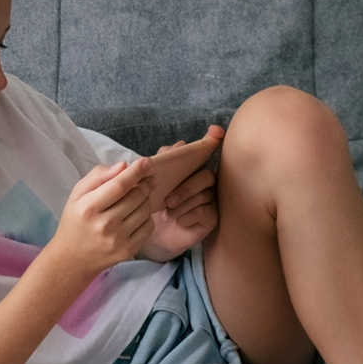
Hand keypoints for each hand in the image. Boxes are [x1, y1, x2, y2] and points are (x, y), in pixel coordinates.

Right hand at [42, 160, 156, 279]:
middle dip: (145, 183)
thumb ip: (98, 176)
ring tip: (139, 197)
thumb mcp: (77, 194)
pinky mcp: (128, 251)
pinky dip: (146, 217)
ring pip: (145, 210)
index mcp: (88, 208)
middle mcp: (104, 225)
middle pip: (136, 197)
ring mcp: (117, 240)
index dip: (135, 172)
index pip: (119, 185)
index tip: (146, 162)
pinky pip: (148, 227)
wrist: (73, 258)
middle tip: (147, 179)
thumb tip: (123, 165)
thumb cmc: (76, 221)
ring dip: (146, 199)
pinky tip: (137, 214)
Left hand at [134, 126, 223, 260]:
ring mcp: (210, 198)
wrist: (152, 232)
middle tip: (168, 200)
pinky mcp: (212, 216)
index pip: (206, 148)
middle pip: (206, 176)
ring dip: (183, 204)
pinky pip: (205, 211)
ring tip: (168, 213)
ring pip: (204, 195)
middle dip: (186, 188)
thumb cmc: (151, 203)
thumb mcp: (148, 181)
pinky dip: (188, 216)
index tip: (215, 131)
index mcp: (189, 167)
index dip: (213, 138)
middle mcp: (203, 180)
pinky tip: (178, 221)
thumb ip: (158, 162)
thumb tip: (178, 145)